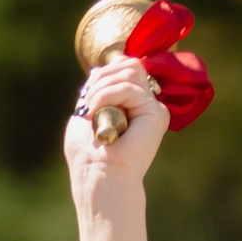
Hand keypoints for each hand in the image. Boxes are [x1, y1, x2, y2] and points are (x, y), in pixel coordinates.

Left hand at [64, 55, 164, 240]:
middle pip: (129, 64)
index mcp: (131, 105)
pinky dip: (106, 96)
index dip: (102, 74)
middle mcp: (145, 105)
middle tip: (87, 104)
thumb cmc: (88, 154)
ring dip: (102, 88)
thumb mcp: (87, 112)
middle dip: (102, 77)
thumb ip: (97, 89)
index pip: (123, 68)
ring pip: (130, 70)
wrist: (98, 176)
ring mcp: (153, 108)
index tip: (86, 98)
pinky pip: (129, 88)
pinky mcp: (156, 113)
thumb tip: (100, 68)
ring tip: (91, 111)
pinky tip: (96, 114)